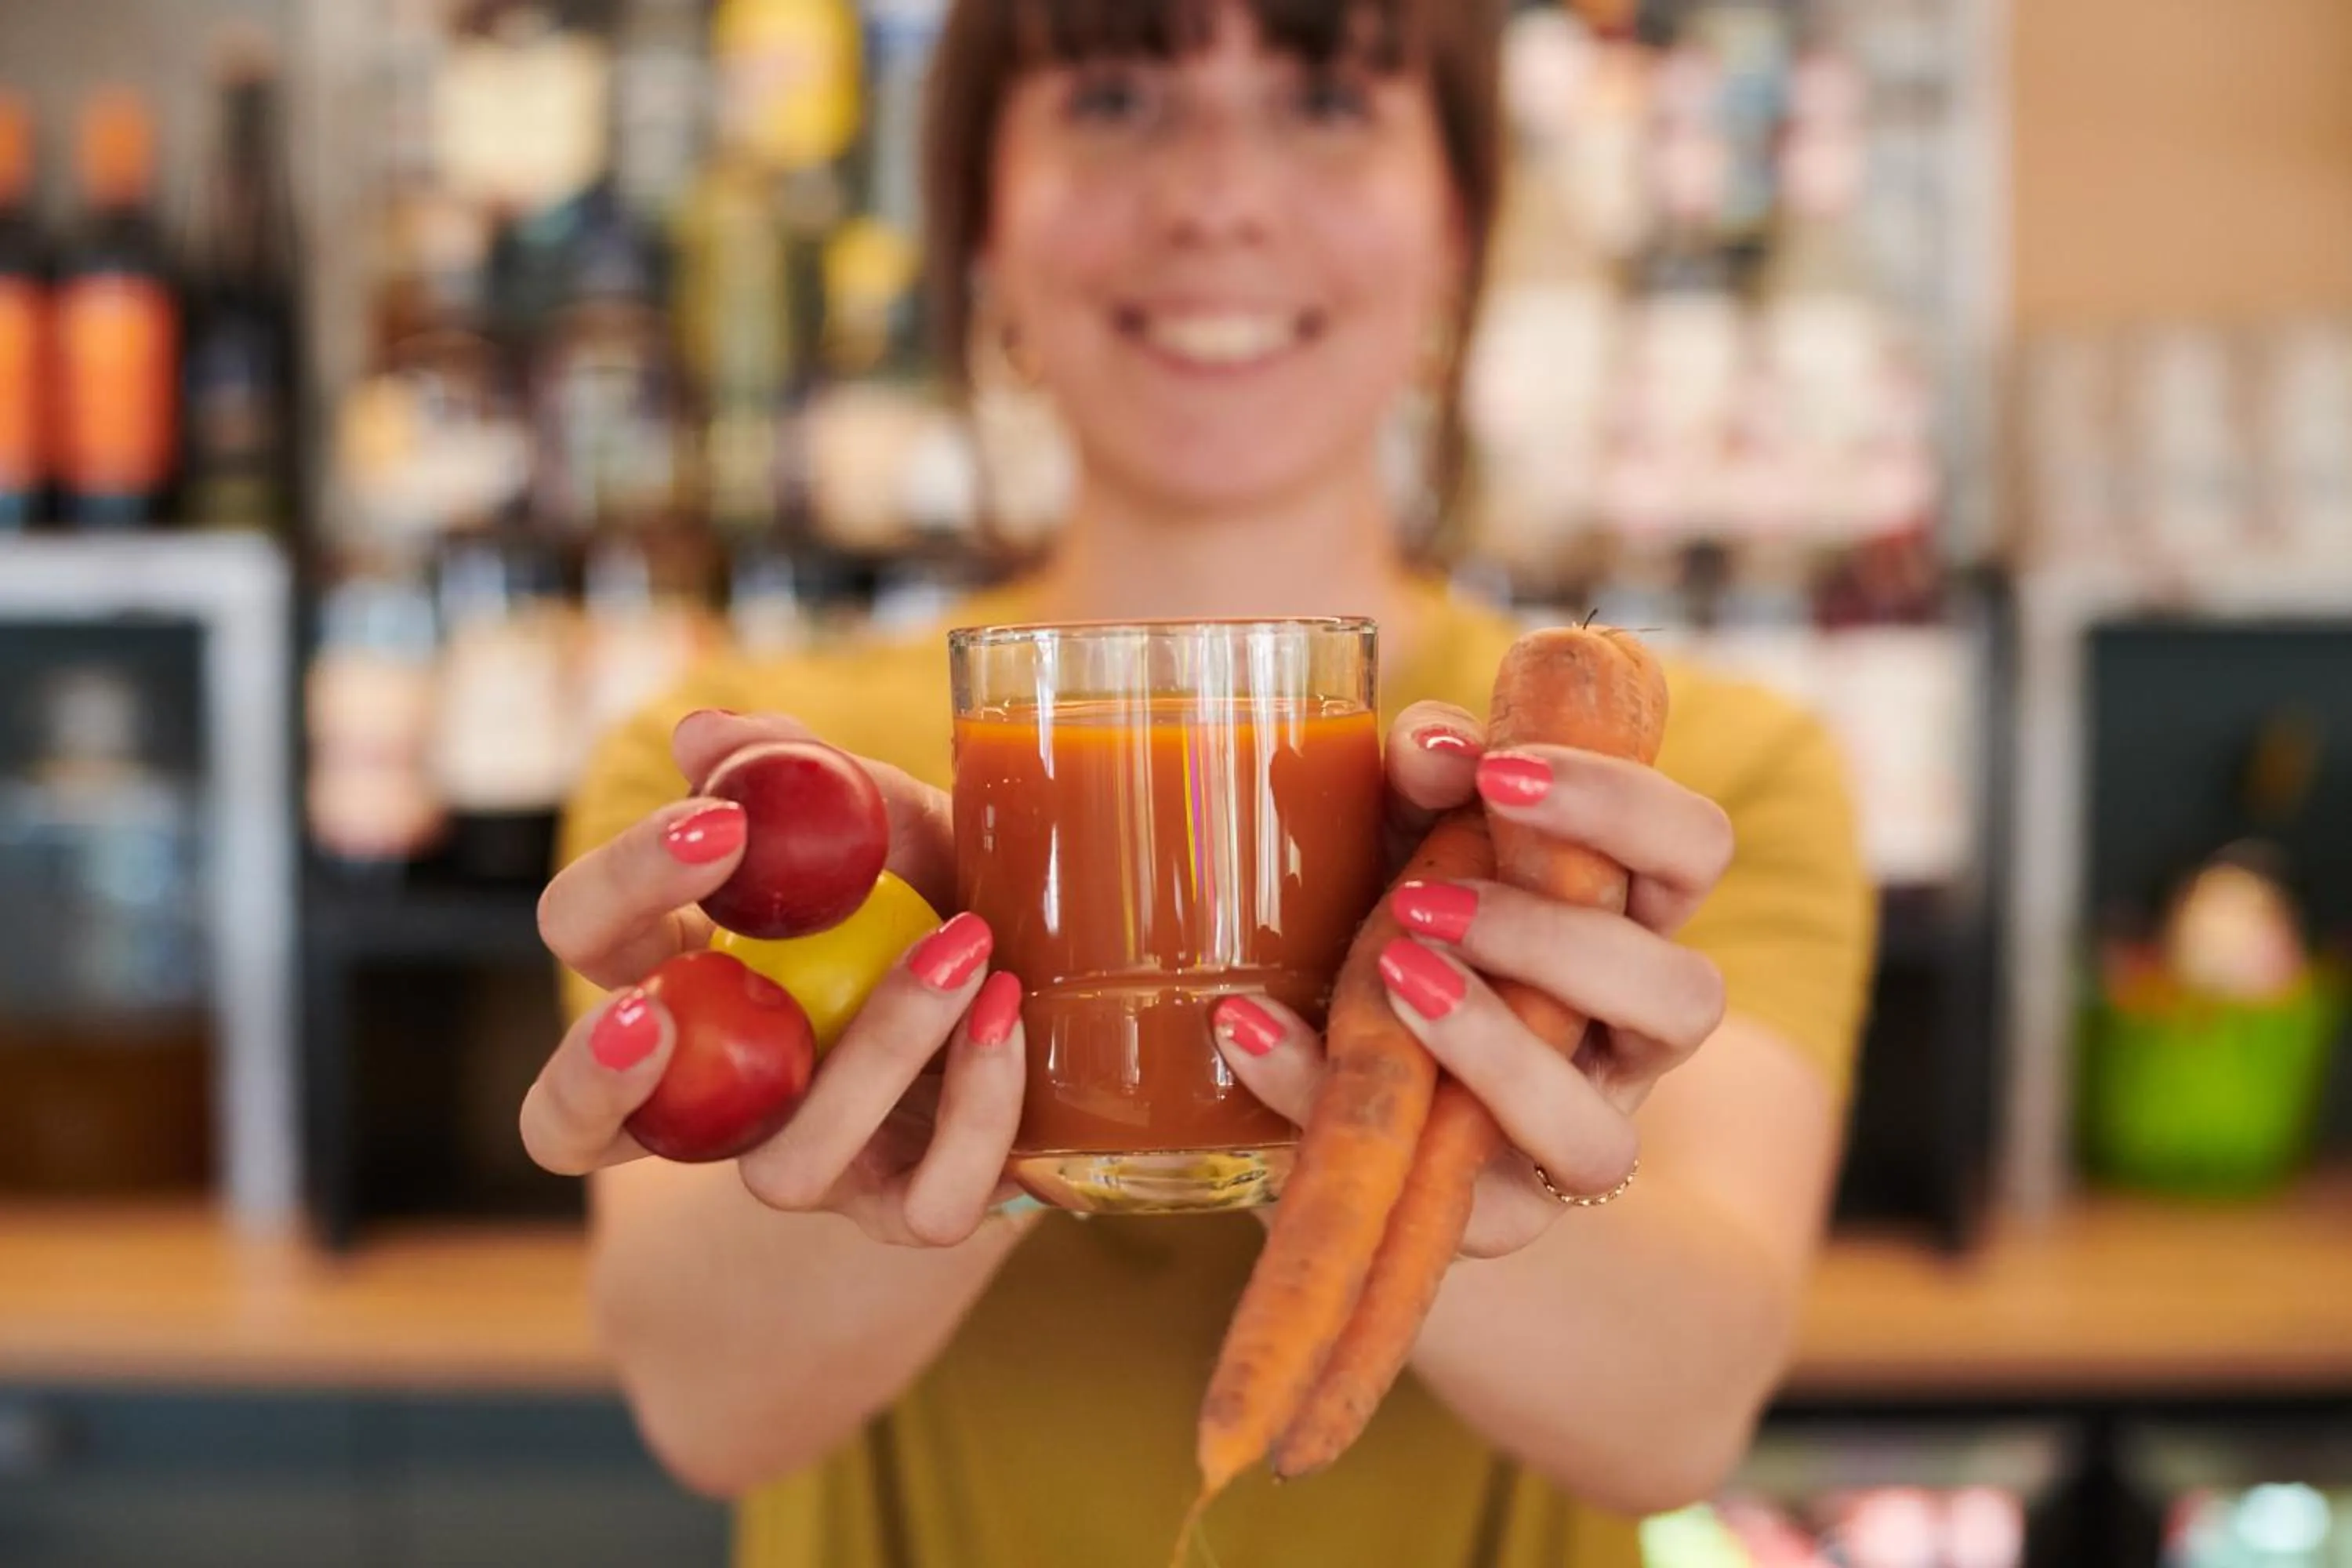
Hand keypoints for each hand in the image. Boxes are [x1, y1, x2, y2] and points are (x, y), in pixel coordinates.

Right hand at [522, 710, 1031, 1246]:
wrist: (1077, 986)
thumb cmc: (958, 890)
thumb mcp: (899, 822)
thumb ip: (807, 775)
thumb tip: (704, 733)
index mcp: (687, 974)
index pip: (585, 944)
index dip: (618, 894)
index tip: (721, 827)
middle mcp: (719, 1092)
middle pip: (568, 1127)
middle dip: (591, 1074)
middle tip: (657, 1011)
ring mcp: (809, 1166)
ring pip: (782, 1169)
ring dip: (876, 1048)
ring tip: (967, 943)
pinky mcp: (909, 1215)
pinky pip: (925, 1202)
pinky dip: (976, 1103)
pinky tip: (1008, 1011)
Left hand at [1213, 702, 1733, 1257]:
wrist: (1338, 1080)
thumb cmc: (1396, 928)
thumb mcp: (1404, 836)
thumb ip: (1424, 781)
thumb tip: (1435, 743)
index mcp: (1627, 922)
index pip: (1693, 850)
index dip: (1624, 806)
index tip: (1498, 771)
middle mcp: (1624, 1042)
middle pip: (1688, 997)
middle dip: (1557, 942)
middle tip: (1425, 899)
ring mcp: (1567, 1143)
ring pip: (1601, 1138)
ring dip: (1493, 1052)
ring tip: (1389, 977)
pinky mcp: (1491, 1222)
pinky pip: (1453, 1203)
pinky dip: (1329, 1097)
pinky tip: (1254, 1032)